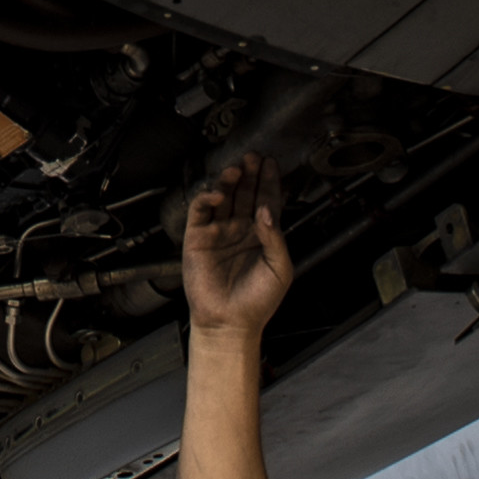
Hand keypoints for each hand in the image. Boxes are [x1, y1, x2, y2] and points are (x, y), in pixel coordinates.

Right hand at [181, 159, 290, 349]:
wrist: (231, 322)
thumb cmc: (258, 301)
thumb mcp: (280, 268)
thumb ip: (275, 237)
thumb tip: (266, 211)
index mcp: (261, 235)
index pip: (266, 201)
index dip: (269, 182)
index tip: (272, 164)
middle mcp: (240, 230)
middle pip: (245, 193)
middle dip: (250, 174)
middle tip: (254, 156)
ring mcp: (219, 232)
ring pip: (223, 197)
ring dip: (229, 181)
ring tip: (237, 168)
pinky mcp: (198, 238)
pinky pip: (201, 212)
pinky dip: (207, 199)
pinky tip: (218, 194)